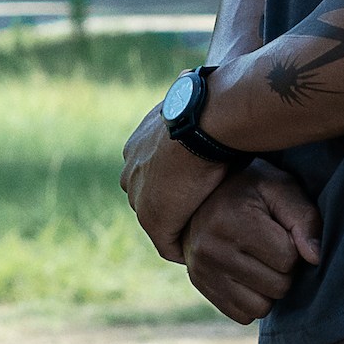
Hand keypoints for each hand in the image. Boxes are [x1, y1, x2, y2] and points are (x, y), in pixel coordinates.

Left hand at [120, 105, 227, 263]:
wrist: (202, 122)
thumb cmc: (209, 109)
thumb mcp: (196, 108)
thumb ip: (193, 115)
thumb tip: (200, 94)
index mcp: (139, 144)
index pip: (154, 171)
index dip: (177, 182)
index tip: (201, 187)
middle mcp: (130, 169)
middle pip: (153, 197)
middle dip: (176, 206)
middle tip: (207, 212)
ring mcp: (139, 196)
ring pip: (161, 220)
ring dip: (183, 226)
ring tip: (212, 231)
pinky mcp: (153, 219)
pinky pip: (168, 244)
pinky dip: (186, 248)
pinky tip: (210, 247)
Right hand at [184, 166, 321, 323]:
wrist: (202, 198)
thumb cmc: (250, 192)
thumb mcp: (280, 188)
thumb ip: (304, 218)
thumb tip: (315, 257)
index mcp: (231, 220)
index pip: (287, 258)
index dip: (294, 245)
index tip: (281, 231)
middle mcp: (211, 249)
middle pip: (278, 286)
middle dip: (284, 269)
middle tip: (272, 247)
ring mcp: (202, 272)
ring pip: (262, 307)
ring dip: (270, 288)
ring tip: (260, 261)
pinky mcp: (201, 287)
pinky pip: (244, 315)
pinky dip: (252, 300)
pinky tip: (247, 275)